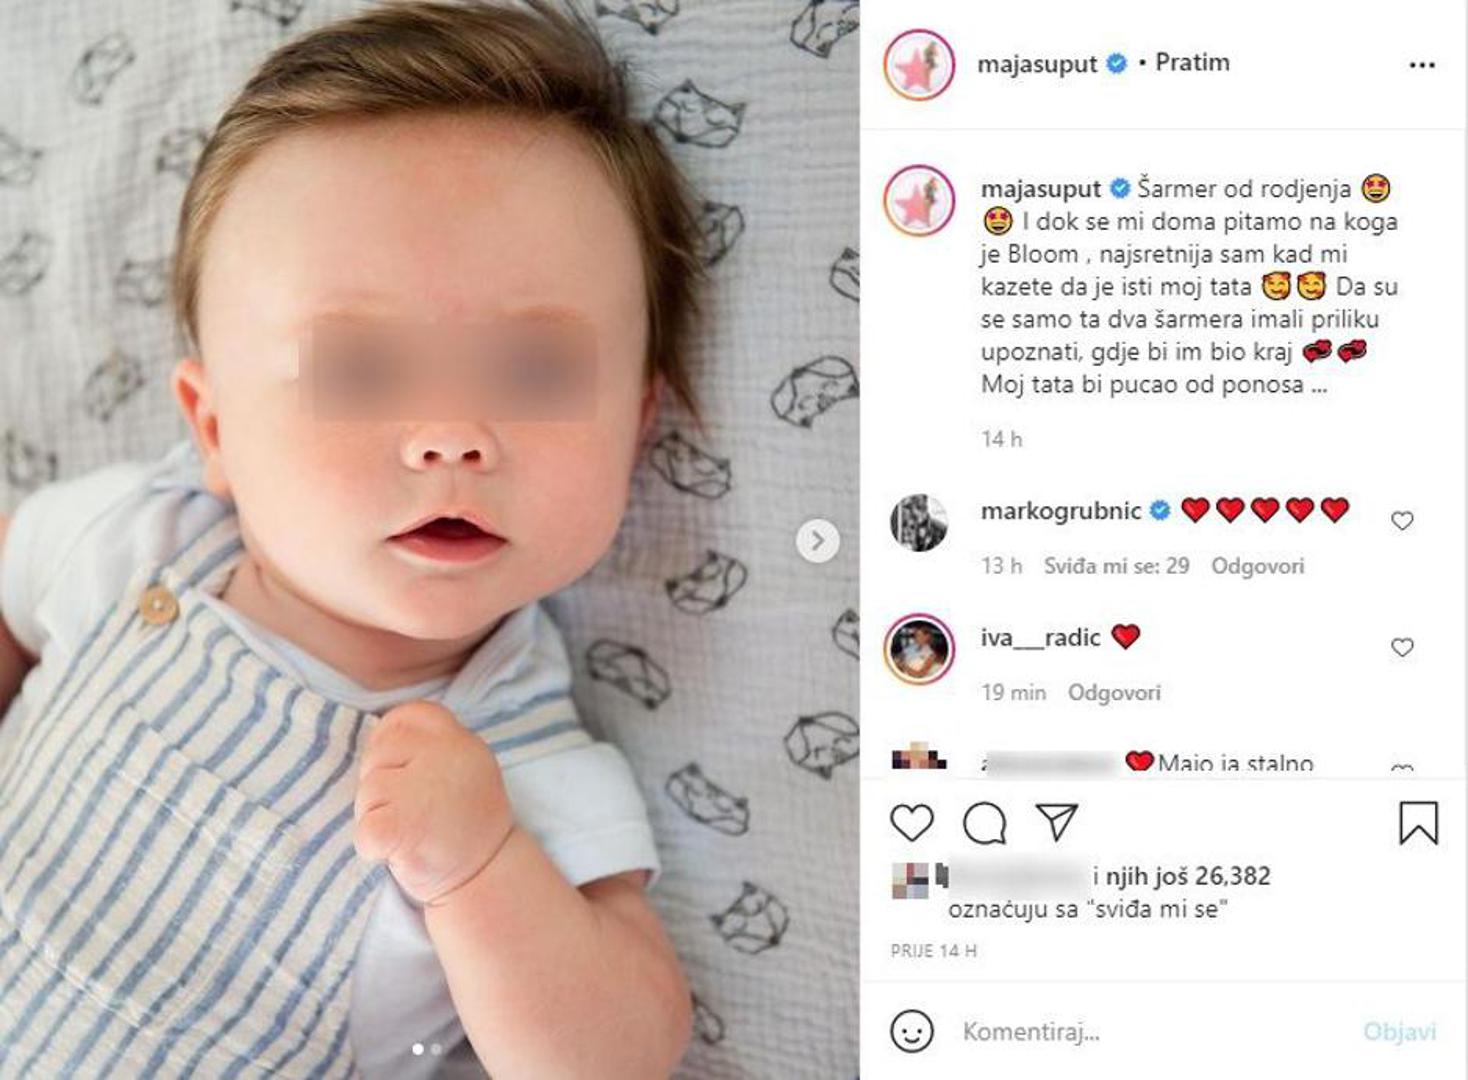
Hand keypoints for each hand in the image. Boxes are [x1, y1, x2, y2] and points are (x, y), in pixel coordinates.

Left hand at [353, 699, 514, 905]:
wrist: (488, 879)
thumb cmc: (465, 826)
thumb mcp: (465, 769)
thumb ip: (432, 748)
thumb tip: (380, 735)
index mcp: (461, 741)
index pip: (407, 715)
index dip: (391, 742)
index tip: (401, 772)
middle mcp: (448, 757)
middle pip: (379, 753)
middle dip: (380, 783)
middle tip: (409, 810)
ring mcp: (425, 792)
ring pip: (367, 792)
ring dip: (377, 817)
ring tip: (412, 833)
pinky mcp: (404, 828)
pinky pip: (364, 830)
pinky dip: (372, 848)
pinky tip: (398, 852)